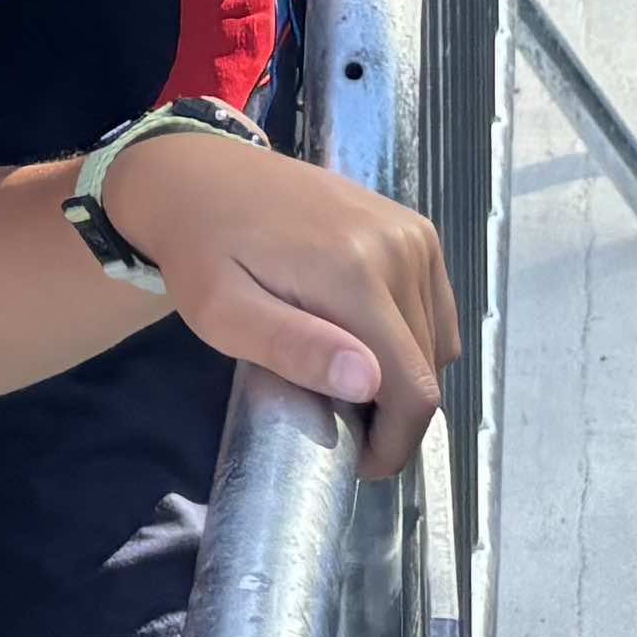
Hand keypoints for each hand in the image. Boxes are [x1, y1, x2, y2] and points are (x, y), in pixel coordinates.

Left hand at [103, 132, 458, 478]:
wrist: (198, 174)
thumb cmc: (200, 253)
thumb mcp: (222, 314)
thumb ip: (294, 348)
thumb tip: (369, 382)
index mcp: (356, 273)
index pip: (413, 388)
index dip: (394, 444)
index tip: (356, 462)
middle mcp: (400, 248)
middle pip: (428, 369)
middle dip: (393, 412)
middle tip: (336, 416)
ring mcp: (412, 233)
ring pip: (438, 341)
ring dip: (403, 375)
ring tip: (345, 377)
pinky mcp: (413, 227)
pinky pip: (436, 307)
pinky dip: (412, 337)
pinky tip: (364, 338)